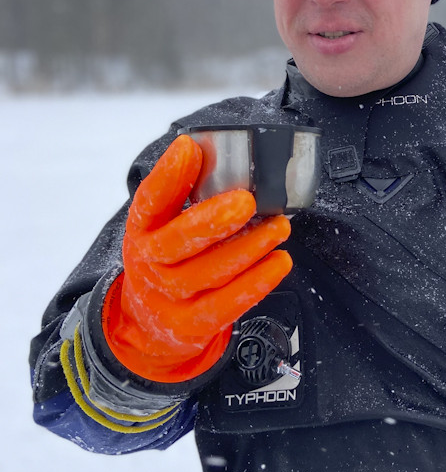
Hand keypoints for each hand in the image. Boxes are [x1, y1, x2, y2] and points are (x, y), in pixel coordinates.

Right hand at [102, 134, 291, 382]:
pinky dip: (256, 283)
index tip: (188, 148)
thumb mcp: (160, 222)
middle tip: (247, 201)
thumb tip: (200, 147)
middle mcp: (149, 262)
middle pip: (177, 242)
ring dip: (250, 247)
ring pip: (210, 273)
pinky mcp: (191, 325)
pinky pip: (226, 305)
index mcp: (141, 228)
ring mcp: (168, 297)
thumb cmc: (164, 255)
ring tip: (279, 226)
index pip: (149, 200)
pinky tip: (279, 262)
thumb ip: (179, 188)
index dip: (167, 175)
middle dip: (213, 220)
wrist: (148, 320)